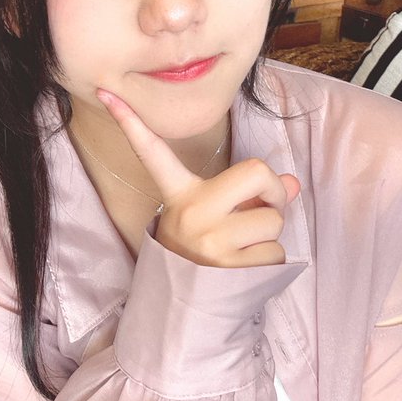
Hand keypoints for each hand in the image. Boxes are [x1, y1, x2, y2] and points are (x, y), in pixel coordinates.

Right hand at [95, 88, 300, 268]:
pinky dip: (268, 260)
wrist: (187, 307)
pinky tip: (243, 269)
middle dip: (272, 193)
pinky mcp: (229, 270)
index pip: (153, 153)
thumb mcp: (214, 214)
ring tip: (242, 247)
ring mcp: (210, 243)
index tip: (108, 93)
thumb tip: (293, 184)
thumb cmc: (203, 251)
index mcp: (179, 195)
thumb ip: (252, 194)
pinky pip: (275, 253)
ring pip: (274, 221)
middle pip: (258, 173)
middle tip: (261, 207)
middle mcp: (191, 214)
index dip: (130, 123)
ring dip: (270, 235)